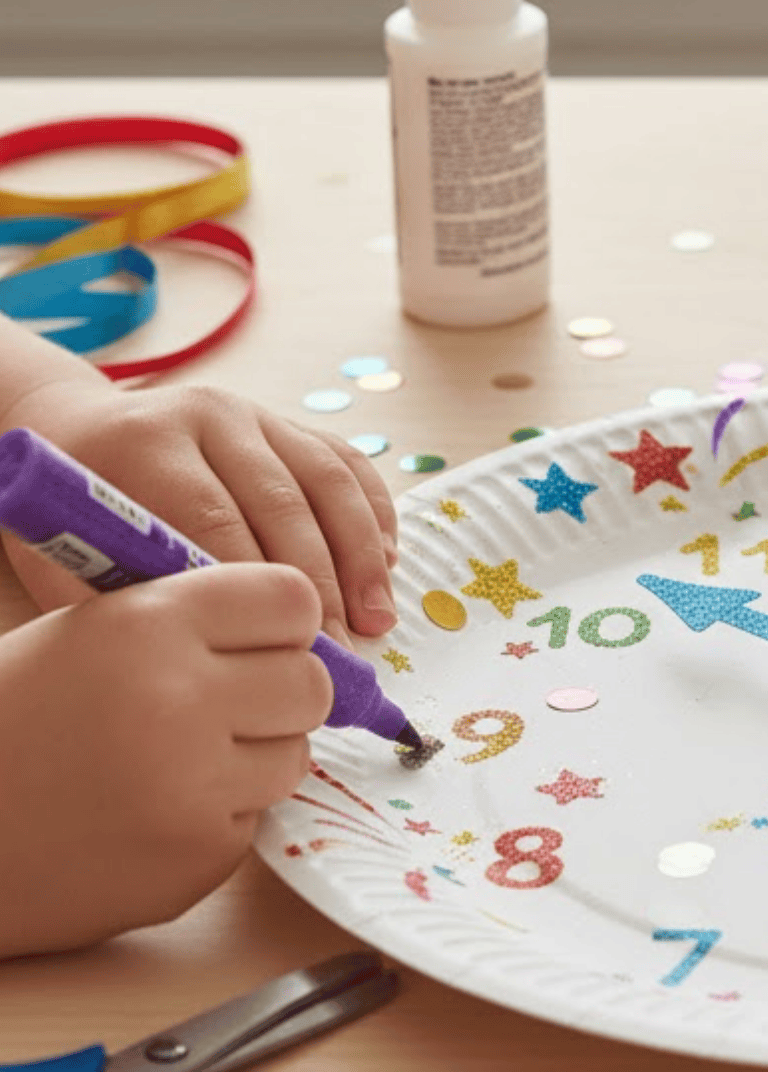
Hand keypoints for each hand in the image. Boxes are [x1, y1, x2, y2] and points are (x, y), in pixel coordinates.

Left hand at [0, 378, 398, 645]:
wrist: (78, 436)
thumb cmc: (73, 519)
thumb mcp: (74, 558)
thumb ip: (137, 597)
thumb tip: (221, 654)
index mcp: (146, 443)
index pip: (215, 519)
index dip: (257, 589)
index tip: (284, 651)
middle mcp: (209, 415)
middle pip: (283, 504)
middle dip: (319, 586)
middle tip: (337, 653)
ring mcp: (256, 415)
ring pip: (329, 483)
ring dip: (361, 558)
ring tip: (376, 619)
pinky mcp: (291, 424)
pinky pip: (349, 466)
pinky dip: (375, 516)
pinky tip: (387, 566)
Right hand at [0, 564, 330, 958]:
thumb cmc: (2, 725)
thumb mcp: (77, 637)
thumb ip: (183, 622)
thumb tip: (297, 624)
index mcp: (147, 626)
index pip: (292, 600)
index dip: (279, 623)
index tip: (258, 640)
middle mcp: (181, 703)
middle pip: (312, 685)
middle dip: (279, 692)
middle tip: (226, 705)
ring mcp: (195, 791)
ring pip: (294, 758)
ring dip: (252, 758)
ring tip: (171, 762)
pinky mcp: (197, 861)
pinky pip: (250, 823)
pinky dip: (212, 819)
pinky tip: (143, 815)